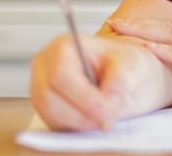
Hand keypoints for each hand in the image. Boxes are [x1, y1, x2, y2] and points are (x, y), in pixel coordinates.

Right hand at [29, 32, 171, 130]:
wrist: (122, 77)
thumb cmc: (123, 65)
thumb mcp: (131, 65)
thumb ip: (121, 80)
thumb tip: (108, 100)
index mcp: (64, 46)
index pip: (61, 74)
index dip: (83, 97)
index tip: (107, 110)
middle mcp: (46, 65)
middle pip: (50, 98)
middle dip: (83, 114)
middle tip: (109, 118)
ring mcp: (41, 87)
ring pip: (50, 114)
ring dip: (81, 122)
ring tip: (105, 117)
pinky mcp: (44, 107)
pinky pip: (53, 124)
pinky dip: (76, 127)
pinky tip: (94, 118)